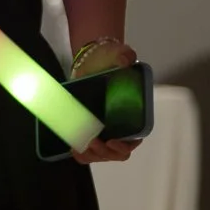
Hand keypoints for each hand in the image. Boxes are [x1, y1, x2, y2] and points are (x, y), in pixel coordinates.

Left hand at [70, 38, 141, 164]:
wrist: (90, 62)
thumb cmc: (108, 60)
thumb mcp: (117, 54)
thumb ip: (124, 55)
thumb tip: (126, 59)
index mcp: (134, 113)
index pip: (135, 139)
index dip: (125, 145)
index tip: (112, 141)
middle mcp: (122, 127)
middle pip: (118, 152)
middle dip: (105, 152)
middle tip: (92, 142)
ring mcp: (106, 131)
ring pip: (102, 155)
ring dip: (92, 154)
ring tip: (80, 145)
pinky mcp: (91, 132)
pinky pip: (88, 151)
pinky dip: (81, 152)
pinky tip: (73, 146)